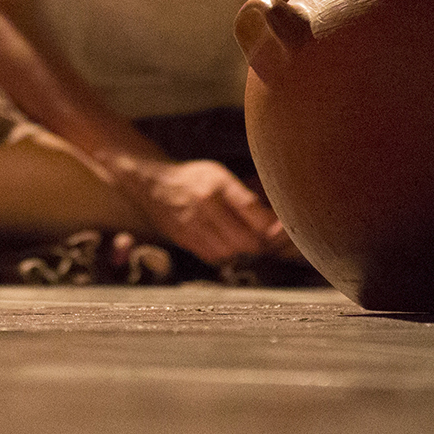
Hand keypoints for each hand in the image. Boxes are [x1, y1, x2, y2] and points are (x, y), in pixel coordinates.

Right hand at [123, 159, 284, 264]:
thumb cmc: (195, 178)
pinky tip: (226, 245)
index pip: (255, 212)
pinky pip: (214, 257)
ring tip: (244, 242)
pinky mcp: (184, 238)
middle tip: (264, 240)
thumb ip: (244, 197)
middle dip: (259, 243)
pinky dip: (225, 255)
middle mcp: (205, 204)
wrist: (154, 182)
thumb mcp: (221, 175)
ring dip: (242, 251)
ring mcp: (193, 223)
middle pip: (245, 239)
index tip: (280, 228)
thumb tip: (274, 222)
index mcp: (219, 184)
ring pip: (231, 252)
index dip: (272, 226)